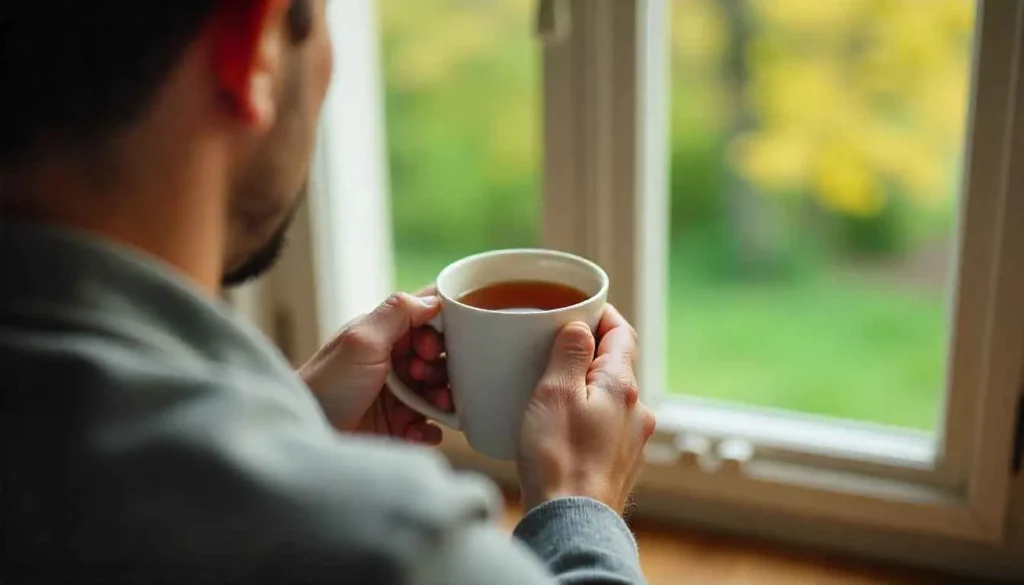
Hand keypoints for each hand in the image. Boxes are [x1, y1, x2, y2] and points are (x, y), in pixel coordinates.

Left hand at [298, 290, 451, 444]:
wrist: (309, 437)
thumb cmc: (326, 386)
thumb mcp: (361, 340)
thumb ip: (397, 312)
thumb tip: (433, 299)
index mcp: (382, 334)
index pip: (425, 317)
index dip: (440, 328)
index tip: (431, 346)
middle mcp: (391, 361)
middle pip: (439, 355)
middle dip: (442, 366)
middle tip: (423, 377)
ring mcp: (396, 394)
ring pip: (438, 390)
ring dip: (443, 397)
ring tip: (435, 405)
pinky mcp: (398, 425)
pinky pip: (429, 425)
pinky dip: (430, 429)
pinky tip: (416, 431)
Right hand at [517, 305, 655, 513]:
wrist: (572, 522)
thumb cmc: (559, 457)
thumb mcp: (556, 392)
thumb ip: (571, 352)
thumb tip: (581, 325)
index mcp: (623, 386)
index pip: (622, 333)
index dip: (603, 314)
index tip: (581, 307)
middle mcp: (636, 411)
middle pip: (616, 365)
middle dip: (588, 352)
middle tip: (554, 346)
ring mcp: (631, 441)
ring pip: (610, 398)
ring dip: (586, 387)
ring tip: (551, 389)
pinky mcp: (619, 465)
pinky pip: (604, 427)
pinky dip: (586, 416)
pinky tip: (560, 428)